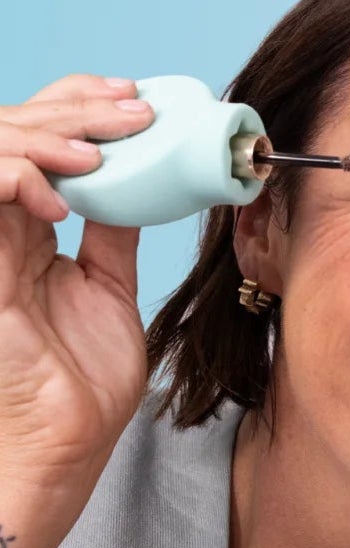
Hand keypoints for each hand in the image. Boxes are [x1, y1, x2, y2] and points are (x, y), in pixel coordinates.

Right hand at [0, 75, 152, 506]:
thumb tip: (137, 184)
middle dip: (74, 110)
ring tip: (99, 152)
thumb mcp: (110, 289)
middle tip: (131, 112)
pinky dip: (17, 176)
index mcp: (27, 229)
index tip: (135, 102)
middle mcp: (1, 228)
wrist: (66, 445)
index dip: (78, 108)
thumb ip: (112, 234)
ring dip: (46, 136)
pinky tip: (60, 198)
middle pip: (12, 130)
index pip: (37, 140)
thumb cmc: (84, 382)